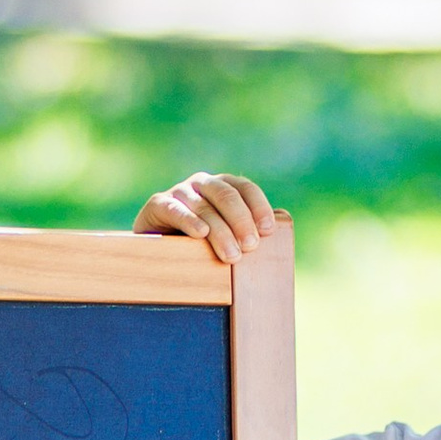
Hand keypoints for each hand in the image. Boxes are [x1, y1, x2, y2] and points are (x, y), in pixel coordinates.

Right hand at [133, 171, 278, 262]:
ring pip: (204, 207)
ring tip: (231, 255)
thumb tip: (284, 224)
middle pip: (226, 196)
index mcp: (223, 187)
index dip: (259, 207)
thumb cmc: (198, 244)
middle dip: (241, 221)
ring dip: (220, 232)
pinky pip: (174, 209)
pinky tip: (200, 233)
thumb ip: (246, 230)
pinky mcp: (158, 204)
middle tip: (250, 247)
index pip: (246, 188)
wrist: (157, 247)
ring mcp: (179, 192)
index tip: (268, 229)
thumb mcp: (225, 235)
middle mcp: (202, 184)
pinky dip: (188, 220)